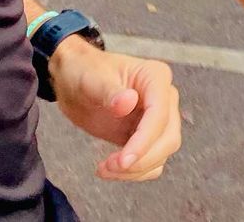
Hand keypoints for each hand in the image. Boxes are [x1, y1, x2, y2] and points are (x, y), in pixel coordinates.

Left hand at [50, 38, 180, 181]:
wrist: (75, 80)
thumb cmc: (84, 72)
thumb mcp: (91, 79)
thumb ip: (109, 91)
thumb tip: (128, 102)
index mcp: (155, 77)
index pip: (159, 114)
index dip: (144, 141)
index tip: (123, 160)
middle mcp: (164, 96)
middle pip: (168, 137)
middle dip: (142, 158)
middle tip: (111, 166)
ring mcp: (158, 117)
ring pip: (163, 152)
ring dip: (137, 169)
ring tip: (105, 168)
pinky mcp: (147, 135)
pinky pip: (152, 160)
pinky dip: (136, 172)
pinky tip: (111, 169)